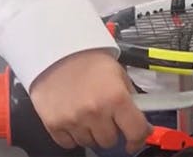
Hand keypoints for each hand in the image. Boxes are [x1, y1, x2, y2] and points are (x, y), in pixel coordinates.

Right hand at [28, 48, 150, 153]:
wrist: (57, 50)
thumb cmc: (89, 60)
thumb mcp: (118, 73)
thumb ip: (130, 99)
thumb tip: (139, 121)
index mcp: (116, 97)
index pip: (136, 132)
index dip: (138, 138)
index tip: (134, 140)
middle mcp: (95, 112)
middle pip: (110, 141)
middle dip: (110, 130)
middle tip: (104, 115)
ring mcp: (73, 120)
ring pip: (90, 142)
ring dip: (91, 132)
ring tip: (86, 112)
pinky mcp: (54, 124)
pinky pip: (69, 143)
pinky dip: (72, 134)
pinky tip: (73, 117)